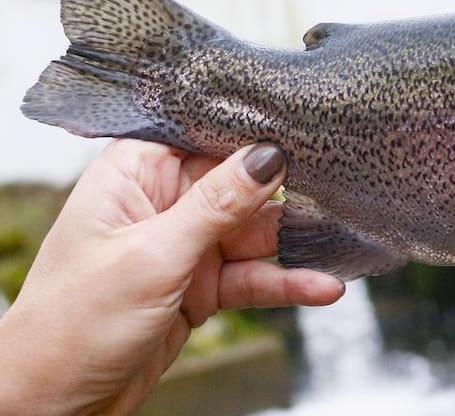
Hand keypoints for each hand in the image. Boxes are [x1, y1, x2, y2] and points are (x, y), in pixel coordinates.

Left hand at [0, 139, 344, 415]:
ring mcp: (185, 246)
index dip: (252, 130)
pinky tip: (322, 286)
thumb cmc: (71, 326)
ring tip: (341, 241)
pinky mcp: (201, 286)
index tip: (305, 125)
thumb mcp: (153, 257)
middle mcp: (163, 204)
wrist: (54, 404)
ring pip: (256, 232)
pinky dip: (287, 283)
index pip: (204, 134)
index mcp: (135, 175)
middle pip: (241, 182)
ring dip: (296, 242)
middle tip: (340, 190)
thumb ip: (217, 205)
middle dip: (289, 191)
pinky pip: (255, 276)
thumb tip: (267, 156)